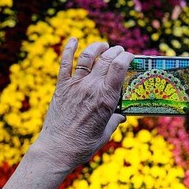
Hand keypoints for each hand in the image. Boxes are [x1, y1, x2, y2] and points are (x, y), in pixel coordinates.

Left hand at [35, 38, 133, 166]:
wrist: (57, 149)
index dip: (126, 57)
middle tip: (119, 51)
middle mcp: (91, 88)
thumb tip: (121, 116)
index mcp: (106, 99)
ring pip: (87, 57)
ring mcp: (75, 86)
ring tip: (102, 46)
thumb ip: (114, 121)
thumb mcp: (105, 134)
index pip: (119, 67)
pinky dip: (69, 49)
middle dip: (115, 51)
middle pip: (106, 59)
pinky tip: (73, 39)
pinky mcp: (61, 87)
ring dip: (97, 47)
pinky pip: (65, 64)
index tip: (130, 57)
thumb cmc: (83, 145)